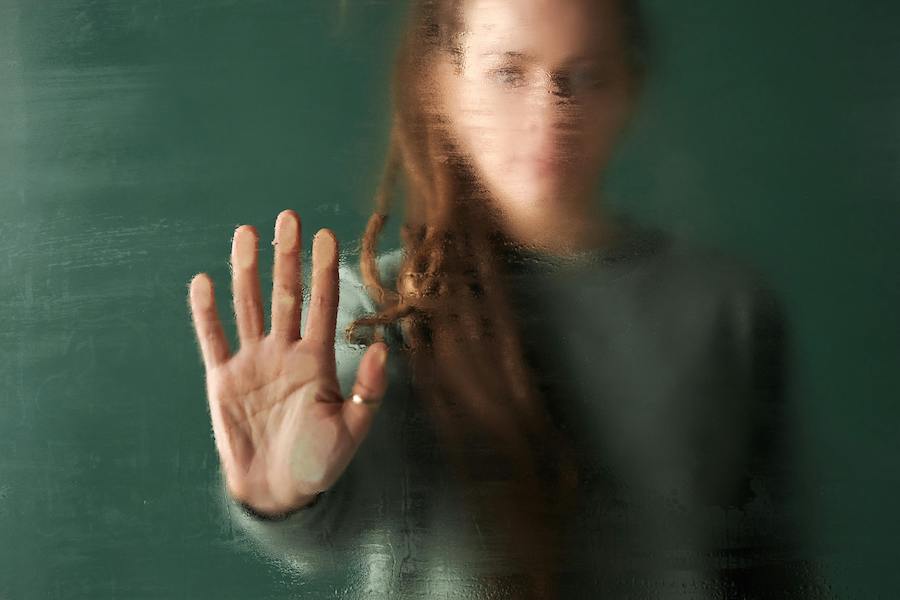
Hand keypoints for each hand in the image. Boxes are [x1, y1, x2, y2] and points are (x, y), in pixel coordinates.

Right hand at [188, 210, 389, 515]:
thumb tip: (386, 347)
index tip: (327, 235)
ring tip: (246, 233)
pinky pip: (213, 337)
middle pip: (286, 294)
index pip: (322, 306)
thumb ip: (368, 391)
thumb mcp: (351, 430)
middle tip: (288, 217)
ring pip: (249, 305)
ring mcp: (253, 361)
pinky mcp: (223, 378)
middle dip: (287, 256)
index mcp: (317, 361)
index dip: (324, 272)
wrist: (277, 492)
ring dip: (247, 270)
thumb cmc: (319, 462)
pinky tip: (204, 280)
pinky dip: (206, 311)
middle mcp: (285, 351)